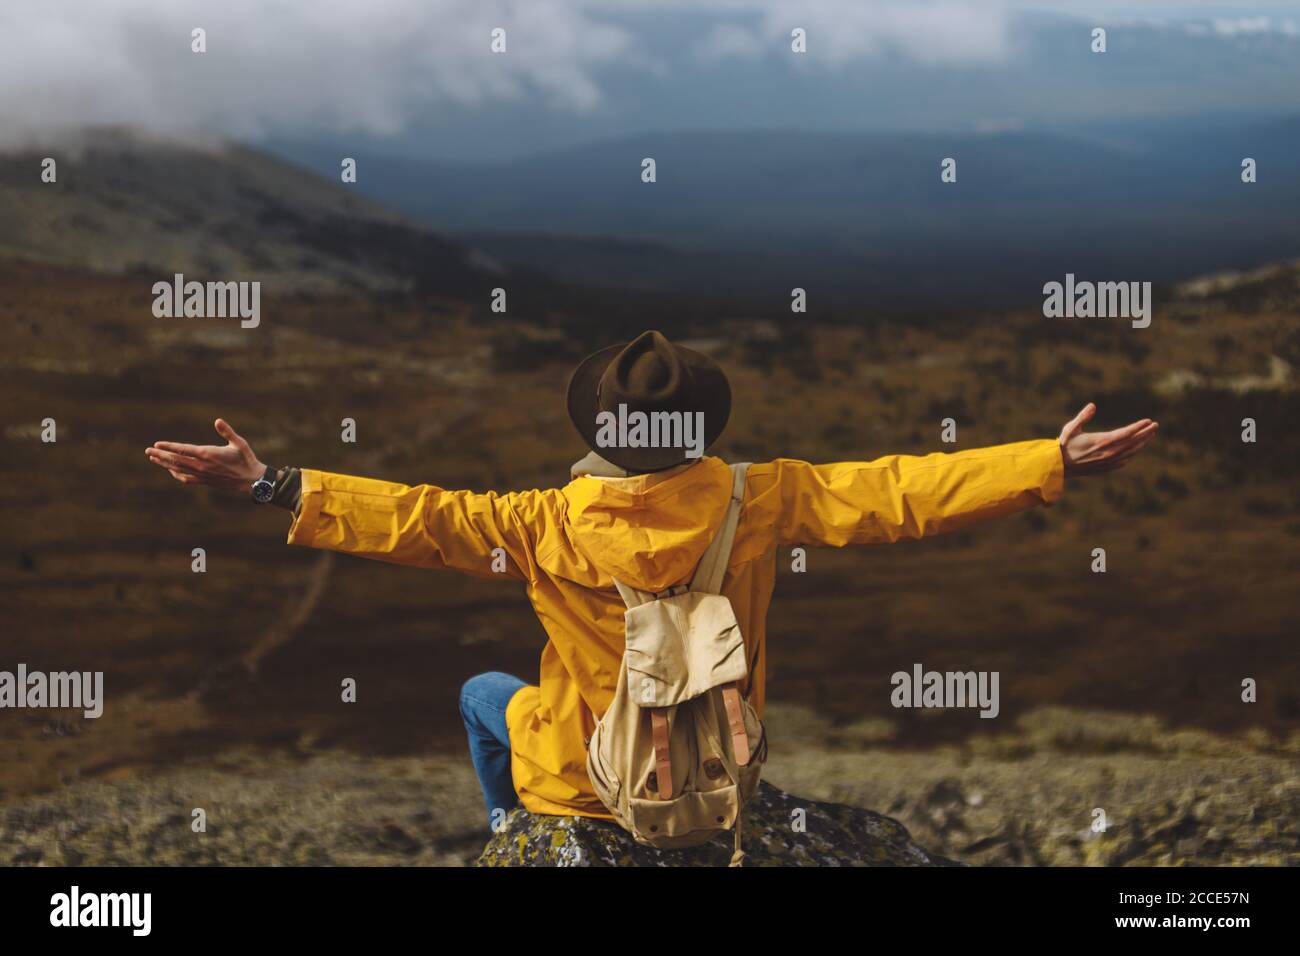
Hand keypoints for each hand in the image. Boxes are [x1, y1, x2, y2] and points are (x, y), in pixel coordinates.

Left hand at [146, 419, 266, 491]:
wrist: (251, 480)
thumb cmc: (246, 459)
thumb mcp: (239, 443)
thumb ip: (227, 432)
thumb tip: (218, 421)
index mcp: (208, 454)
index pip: (183, 450)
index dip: (169, 447)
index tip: (157, 444)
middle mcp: (202, 466)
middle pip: (176, 460)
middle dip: (161, 455)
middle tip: (148, 451)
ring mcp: (202, 475)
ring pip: (178, 469)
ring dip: (165, 464)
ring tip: (154, 459)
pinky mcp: (205, 481)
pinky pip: (186, 479)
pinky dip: (176, 474)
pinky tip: (171, 470)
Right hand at [1058, 403, 1157, 476]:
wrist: (1059, 466)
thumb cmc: (1064, 445)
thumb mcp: (1070, 428)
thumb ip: (1082, 416)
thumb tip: (1093, 405)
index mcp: (1102, 441)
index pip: (1127, 433)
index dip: (1139, 427)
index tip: (1148, 421)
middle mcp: (1108, 452)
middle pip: (1133, 442)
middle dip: (1145, 433)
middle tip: (1155, 425)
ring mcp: (1108, 461)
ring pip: (1131, 452)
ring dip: (1142, 443)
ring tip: (1150, 435)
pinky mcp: (1105, 468)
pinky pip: (1124, 460)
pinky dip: (1132, 453)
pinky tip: (1135, 449)